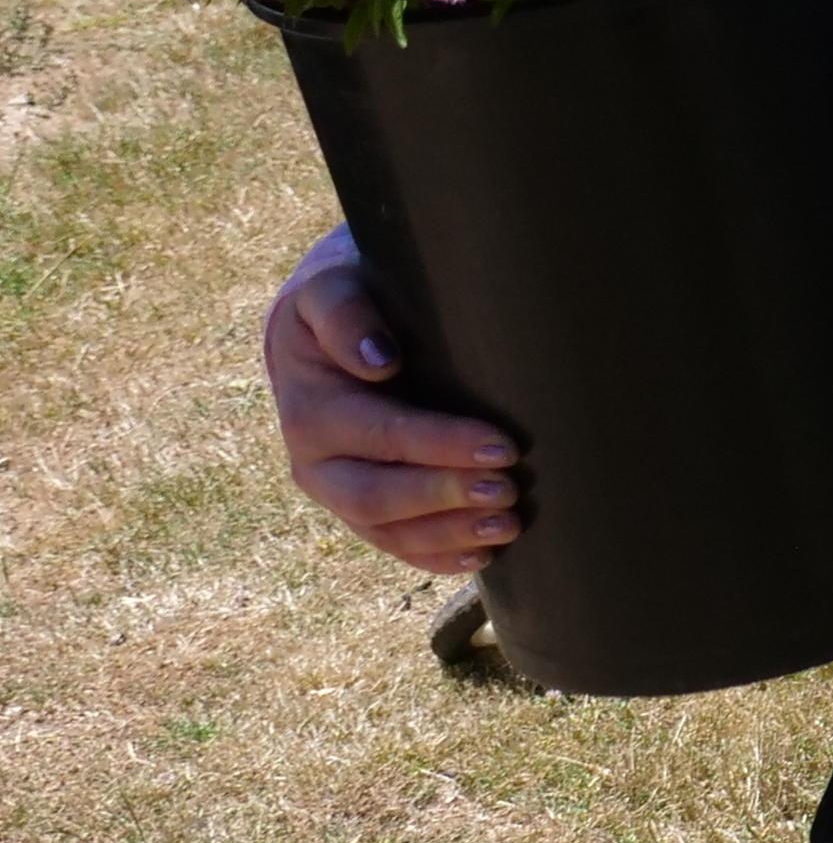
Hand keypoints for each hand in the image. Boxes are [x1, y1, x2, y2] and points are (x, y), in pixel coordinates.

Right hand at [262, 226, 519, 577]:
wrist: (326, 321)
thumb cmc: (345, 297)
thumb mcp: (332, 288)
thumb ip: (347, 315)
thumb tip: (378, 361)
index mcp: (310, 409)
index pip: (380, 436)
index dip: (439, 446)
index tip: (502, 445)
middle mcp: (315, 460)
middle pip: (377, 496)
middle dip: (447, 496)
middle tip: (511, 491)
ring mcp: (337, 490)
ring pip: (388, 531)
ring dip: (449, 533)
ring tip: (509, 525)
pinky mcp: (361, 509)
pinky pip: (394, 544)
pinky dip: (437, 554)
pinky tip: (483, 554)